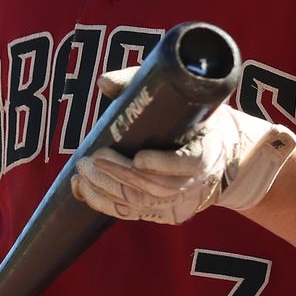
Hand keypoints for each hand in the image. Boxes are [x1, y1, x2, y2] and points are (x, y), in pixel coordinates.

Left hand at [70, 67, 295, 223]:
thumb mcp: (174, 95)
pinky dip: (104, 203)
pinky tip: (82, 189)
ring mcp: (179, 199)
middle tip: (94, 158)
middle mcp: (195, 180)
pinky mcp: (162, 211)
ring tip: (82, 172)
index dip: (164, 164)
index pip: (189, 162)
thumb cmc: (185, 116)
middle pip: (158, 186)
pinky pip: (132, 213)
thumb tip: (104, 82)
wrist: (213, 149)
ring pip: (142, 203)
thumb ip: (138, 83)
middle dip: (122, 174)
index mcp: (206, 149)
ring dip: (108, 189)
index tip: (139, 157)